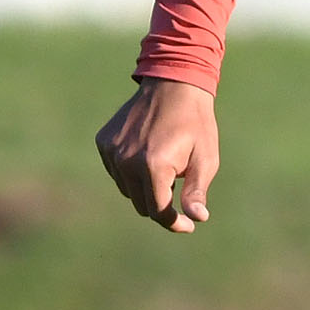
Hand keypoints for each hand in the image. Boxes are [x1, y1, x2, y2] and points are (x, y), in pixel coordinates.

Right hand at [94, 78, 219, 232]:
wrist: (174, 84)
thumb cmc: (195, 123)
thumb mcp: (205, 158)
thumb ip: (196, 191)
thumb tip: (196, 219)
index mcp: (153, 166)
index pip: (159, 211)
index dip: (175, 223)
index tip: (187, 225)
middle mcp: (126, 161)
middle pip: (142, 205)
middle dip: (162, 204)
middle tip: (180, 186)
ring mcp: (111, 151)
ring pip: (128, 190)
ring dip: (146, 188)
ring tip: (165, 165)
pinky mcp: (104, 142)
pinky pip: (116, 172)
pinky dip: (131, 172)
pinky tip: (147, 154)